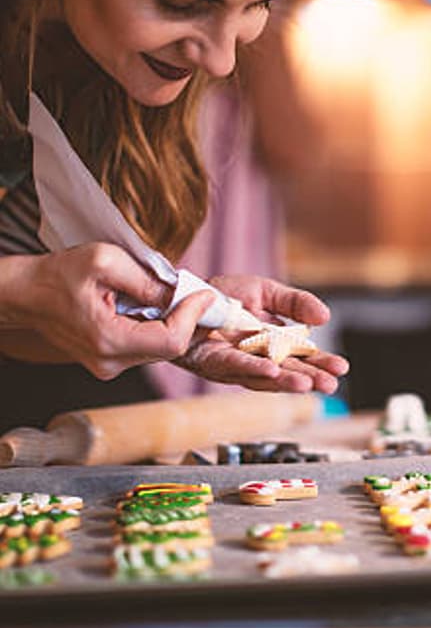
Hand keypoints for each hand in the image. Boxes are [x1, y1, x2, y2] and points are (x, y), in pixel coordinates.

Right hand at [12, 243, 213, 379]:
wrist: (26, 294)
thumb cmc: (58, 274)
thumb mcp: (105, 261)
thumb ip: (146, 279)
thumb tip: (181, 292)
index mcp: (108, 341)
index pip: (171, 341)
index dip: (194, 317)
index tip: (206, 294)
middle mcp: (111, 362)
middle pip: (171, 348)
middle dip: (191, 320)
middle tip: (202, 295)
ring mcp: (110, 366)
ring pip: (162, 349)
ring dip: (177, 323)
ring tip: (182, 297)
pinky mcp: (111, 362)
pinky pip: (149, 347)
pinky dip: (161, 327)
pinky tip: (161, 307)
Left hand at [173, 274, 348, 393]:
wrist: (186, 293)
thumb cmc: (223, 295)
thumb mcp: (267, 292)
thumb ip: (296, 303)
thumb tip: (326, 317)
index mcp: (274, 342)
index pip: (302, 357)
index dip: (321, 363)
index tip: (341, 369)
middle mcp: (257, 358)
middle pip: (288, 371)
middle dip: (310, 378)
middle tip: (330, 385)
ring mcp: (236, 363)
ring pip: (265, 376)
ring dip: (287, 381)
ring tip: (308, 385)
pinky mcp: (214, 362)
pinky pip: (236, 366)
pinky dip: (255, 370)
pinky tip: (272, 372)